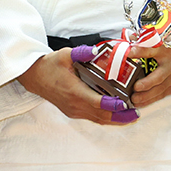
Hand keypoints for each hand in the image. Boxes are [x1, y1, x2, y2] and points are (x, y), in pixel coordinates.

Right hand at [17, 48, 133, 124]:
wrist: (34, 77)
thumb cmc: (49, 66)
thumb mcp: (65, 54)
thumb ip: (82, 52)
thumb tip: (97, 51)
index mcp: (74, 92)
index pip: (97, 102)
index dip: (113, 104)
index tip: (126, 103)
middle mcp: (75, 104)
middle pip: (102, 115)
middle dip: (120, 115)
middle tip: (136, 112)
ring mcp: (74, 110)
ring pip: (98, 119)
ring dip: (115, 119)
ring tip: (130, 115)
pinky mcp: (73, 111)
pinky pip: (93, 118)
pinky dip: (106, 117)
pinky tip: (115, 113)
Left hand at [130, 45, 170, 107]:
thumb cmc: (163, 48)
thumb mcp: (154, 40)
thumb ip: (138, 42)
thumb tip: (123, 46)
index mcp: (163, 49)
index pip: (150, 49)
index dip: (138, 51)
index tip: (127, 53)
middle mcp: (170, 63)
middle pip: (159, 76)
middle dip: (146, 83)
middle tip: (135, 87)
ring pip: (160, 89)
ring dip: (146, 96)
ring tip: (134, 99)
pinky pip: (161, 95)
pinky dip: (150, 100)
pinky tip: (140, 102)